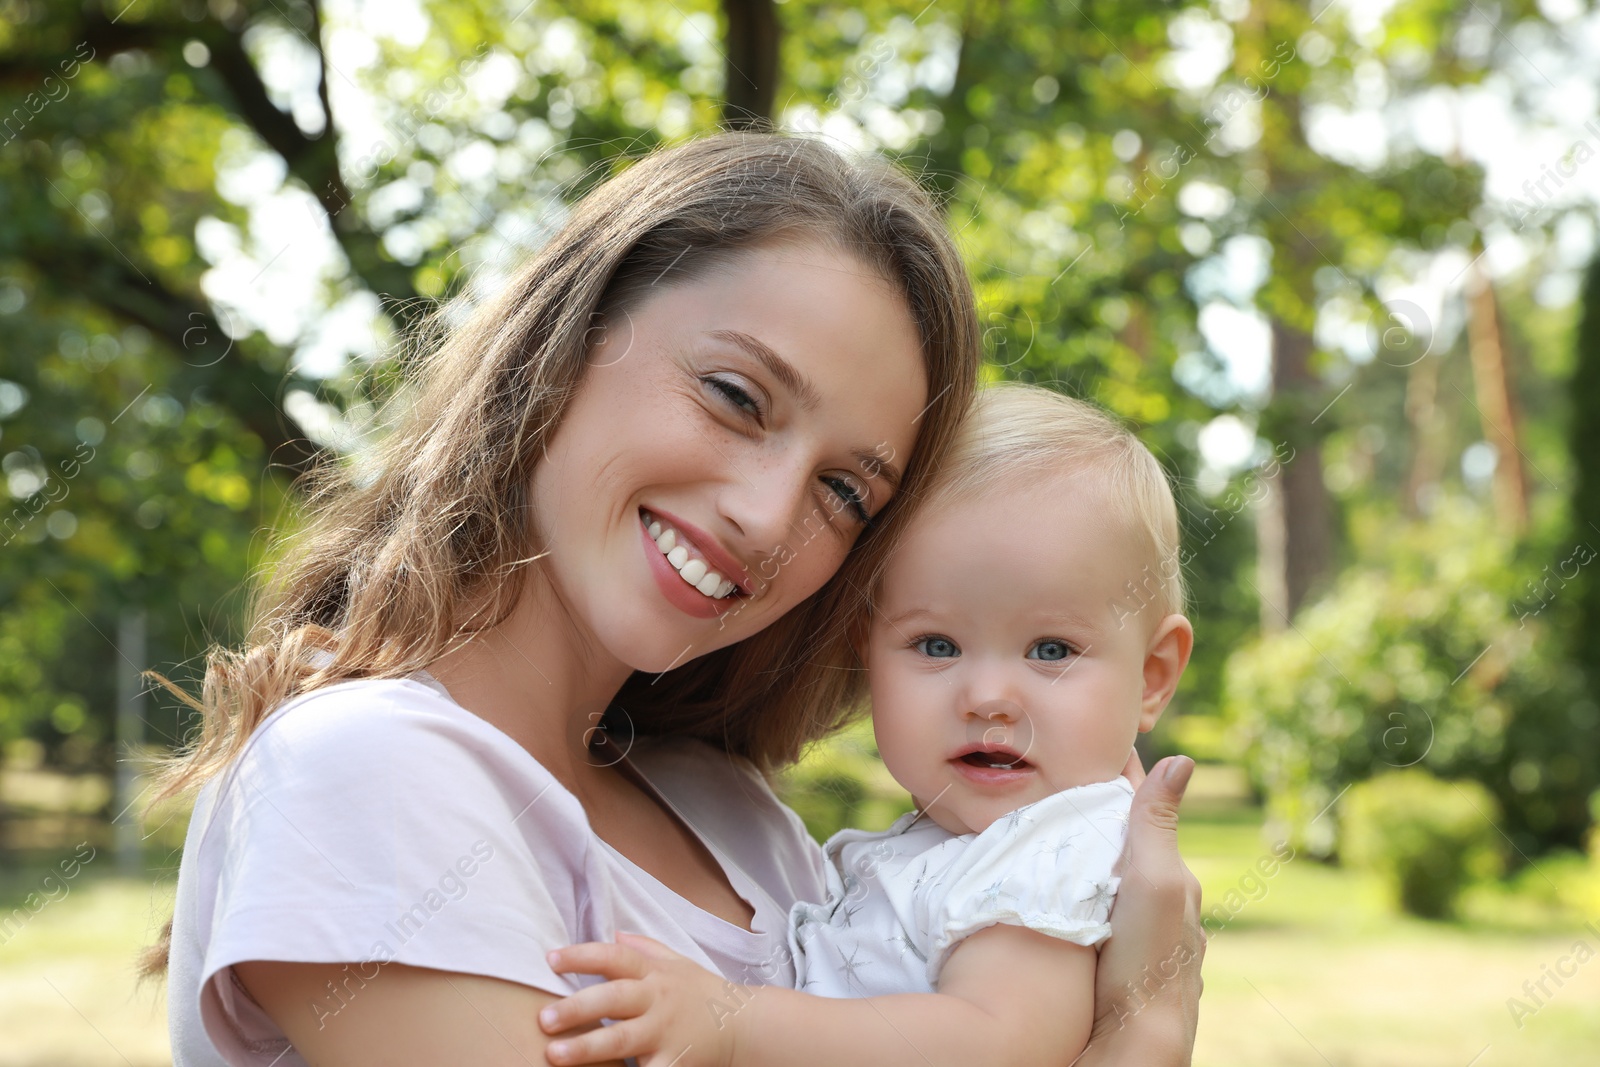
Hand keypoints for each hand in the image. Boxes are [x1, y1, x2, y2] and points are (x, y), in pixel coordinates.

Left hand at [541, 932, 752, 1066]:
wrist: (744, 1025)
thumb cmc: (702, 992)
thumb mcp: (678, 962)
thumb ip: (645, 948)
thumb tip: (613, 935)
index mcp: (654, 974)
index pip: (615, 957)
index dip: (582, 956)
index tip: (550, 959)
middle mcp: (657, 1000)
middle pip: (614, 998)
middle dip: (577, 1007)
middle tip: (543, 1018)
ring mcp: (664, 1033)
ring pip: (622, 1039)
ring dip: (586, 1048)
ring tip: (554, 1055)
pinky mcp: (674, 1062)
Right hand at [1082, 752, 1204, 1064]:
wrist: (1136, 1036)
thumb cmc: (1149, 959)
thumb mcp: (1155, 881)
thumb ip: (1158, 825)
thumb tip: (1182, 759)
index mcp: (1170, 876)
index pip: (1144, 810)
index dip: (1120, 776)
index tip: (1093, 742)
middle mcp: (1161, 902)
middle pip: (1127, 842)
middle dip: (1098, 812)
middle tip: (1056, 779)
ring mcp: (1137, 932)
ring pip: (1110, 875)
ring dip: (1086, 850)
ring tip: (1047, 824)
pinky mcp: (1114, 956)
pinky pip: (1096, 905)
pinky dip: (1079, 885)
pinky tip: (1056, 886)